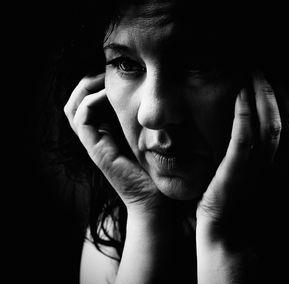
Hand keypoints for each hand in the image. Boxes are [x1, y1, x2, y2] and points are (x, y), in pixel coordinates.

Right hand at [64, 74, 166, 214]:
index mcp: (109, 135)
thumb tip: (155, 99)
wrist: (157, 202)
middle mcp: (98, 139)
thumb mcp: (153, 139)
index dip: (97, 85)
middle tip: (106, 71)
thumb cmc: (159, 172)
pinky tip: (110, 94)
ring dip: (86, 88)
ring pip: (74, 108)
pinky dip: (92, 101)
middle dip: (88, 82)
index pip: (90, 103)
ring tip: (104, 78)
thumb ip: (148, 122)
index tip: (116, 73)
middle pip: (77, 103)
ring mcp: (95, 145)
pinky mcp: (97, 150)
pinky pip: (82, 118)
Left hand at [197, 71, 288, 233]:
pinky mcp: (234, 177)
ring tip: (254, 74)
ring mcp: (254, 172)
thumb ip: (250, 157)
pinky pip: (242, 143)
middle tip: (262, 67)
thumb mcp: (246, 179)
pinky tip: (241, 97)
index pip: (283, 127)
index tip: (271, 79)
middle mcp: (269, 167)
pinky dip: (244, 118)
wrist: (226, 241)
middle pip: (279, 122)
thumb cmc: (233, 210)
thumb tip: (247, 132)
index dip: (281, 101)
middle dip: (272, 93)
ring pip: (266, 129)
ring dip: (262, 98)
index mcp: (272, 166)